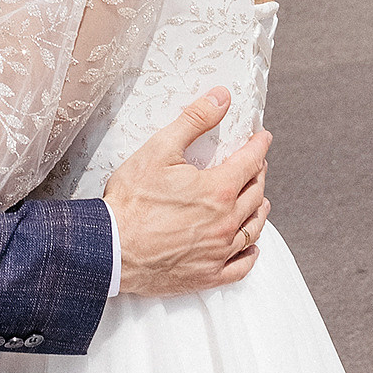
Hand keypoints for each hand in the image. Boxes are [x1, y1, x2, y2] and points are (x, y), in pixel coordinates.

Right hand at [105, 98, 269, 295]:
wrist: (110, 249)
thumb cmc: (131, 201)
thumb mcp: (160, 149)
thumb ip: (195, 120)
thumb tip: (221, 98)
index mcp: (218, 190)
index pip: (251, 162)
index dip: (259, 146)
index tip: (262, 138)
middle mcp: (225, 222)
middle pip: (255, 194)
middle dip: (259, 174)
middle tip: (257, 165)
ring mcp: (218, 251)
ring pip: (252, 229)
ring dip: (259, 211)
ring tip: (259, 201)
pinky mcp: (207, 274)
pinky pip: (240, 266)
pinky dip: (250, 254)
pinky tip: (250, 247)